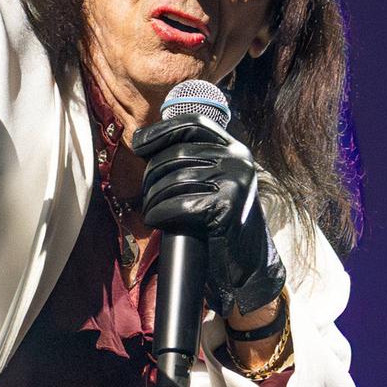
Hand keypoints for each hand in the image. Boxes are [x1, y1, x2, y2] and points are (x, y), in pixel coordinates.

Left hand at [132, 114, 285, 317]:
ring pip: (174, 179)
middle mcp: (239, 160)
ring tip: (150, 210)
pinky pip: (179, 204)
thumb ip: (192, 161)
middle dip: (151, 175)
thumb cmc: (220, 222)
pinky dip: (160, 213)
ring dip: (152, 198)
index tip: (138, 144)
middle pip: (177, 154)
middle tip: (145, 195)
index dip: (162, 131)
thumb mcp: (212, 182)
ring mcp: (236, 181)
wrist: (248, 262)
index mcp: (234, 149)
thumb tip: (144, 144)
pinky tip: (156, 220)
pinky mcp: (227, 206)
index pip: (194, 124)